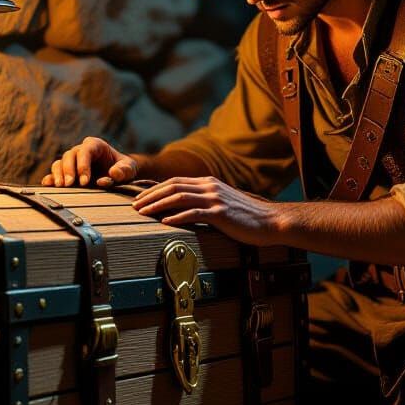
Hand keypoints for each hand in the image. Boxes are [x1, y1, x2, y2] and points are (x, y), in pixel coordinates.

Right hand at [41, 137, 138, 187]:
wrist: (117, 175)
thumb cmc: (123, 169)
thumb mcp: (129, 168)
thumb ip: (125, 170)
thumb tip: (113, 173)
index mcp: (95, 145)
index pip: (85, 150)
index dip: (83, 165)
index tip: (86, 181)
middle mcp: (81, 151)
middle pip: (69, 156)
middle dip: (69, 170)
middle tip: (71, 184)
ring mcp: (72, 161)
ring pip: (60, 163)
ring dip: (59, 175)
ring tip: (62, 187)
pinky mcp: (66, 172)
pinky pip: (54, 173)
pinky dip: (50, 178)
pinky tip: (47, 185)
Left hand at [132, 176, 280, 246]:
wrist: (270, 221)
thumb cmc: (246, 216)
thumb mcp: (222, 202)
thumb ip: (204, 201)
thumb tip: (181, 208)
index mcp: (208, 182)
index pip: (174, 181)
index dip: (154, 189)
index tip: (140, 198)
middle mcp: (210, 186)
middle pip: (172, 186)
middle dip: (150, 196)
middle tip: (134, 205)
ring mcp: (215, 199)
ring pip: (179, 197)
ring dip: (158, 205)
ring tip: (143, 213)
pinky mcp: (220, 213)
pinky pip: (193, 213)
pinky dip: (177, 217)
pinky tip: (165, 223)